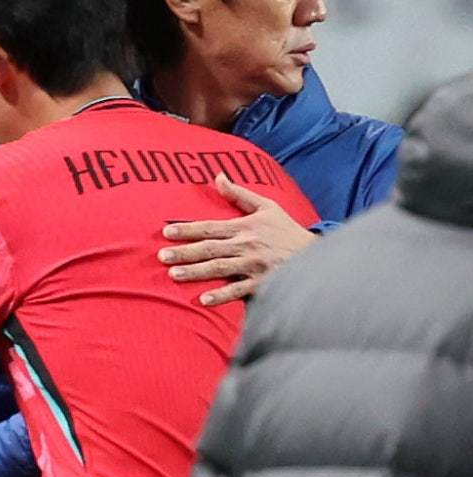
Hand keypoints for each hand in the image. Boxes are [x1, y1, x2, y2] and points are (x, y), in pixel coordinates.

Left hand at [158, 173, 316, 305]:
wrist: (314, 254)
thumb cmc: (286, 230)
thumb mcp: (267, 206)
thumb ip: (239, 194)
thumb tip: (218, 177)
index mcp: (244, 226)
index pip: (209, 227)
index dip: (187, 229)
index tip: (166, 232)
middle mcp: (246, 245)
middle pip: (209, 248)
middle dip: (184, 252)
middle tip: (162, 256)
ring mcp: (253, 265)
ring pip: (219, 268)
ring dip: (196, 272)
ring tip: (174, 275)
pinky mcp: (261, 283)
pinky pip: (238, 290)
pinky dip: (222, 295)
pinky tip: (204, 300)